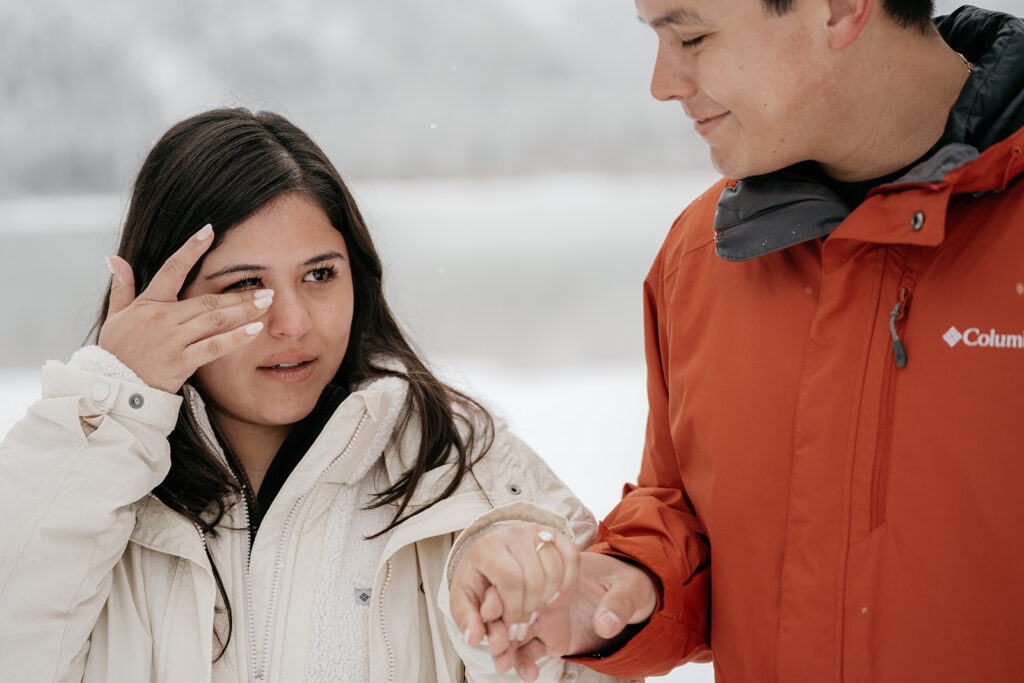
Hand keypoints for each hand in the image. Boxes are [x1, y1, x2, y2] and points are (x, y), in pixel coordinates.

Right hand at [98, 224, 272, 392]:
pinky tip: (255, 330)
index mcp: (148, 304)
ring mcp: (172, 340)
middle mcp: (161, 318)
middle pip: (207, 300)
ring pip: (214, 320)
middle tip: (266, 288)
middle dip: (239, 294)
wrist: (112, 389)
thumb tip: (114, 258)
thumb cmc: (116, 353)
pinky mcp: (180, 361)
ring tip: (268, 303)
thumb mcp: (114, 317)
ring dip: (244, 311)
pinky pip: (213, 347)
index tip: (209, 230)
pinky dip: (236, 338)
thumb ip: (121, 287)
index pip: (172, 269)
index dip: (190, 249)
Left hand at [450, 523, 579, 646]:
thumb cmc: (480, 579)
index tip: (513, 629)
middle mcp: (512, 534)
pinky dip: (567, 581)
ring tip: (534, 610)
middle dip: (531, 610)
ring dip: (547, 599)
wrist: (494, 556)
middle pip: (534, 578)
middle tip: (524, 624)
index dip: (515, 610)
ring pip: (554, 570)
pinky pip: (572, 557)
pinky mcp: (554, 533)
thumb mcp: (465, 600)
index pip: (510, 580)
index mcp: (486, 548)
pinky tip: (552, 595)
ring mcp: (536, 532)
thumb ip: (467, 620)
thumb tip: (474, 638)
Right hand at [456, 552, 657, 681]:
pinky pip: (531, 651)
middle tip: (495, 642)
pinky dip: (524, 663)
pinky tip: (526, 674)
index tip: (491, 607)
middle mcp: (544, 593)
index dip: (501, 591)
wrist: (634, 600)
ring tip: (503, 665)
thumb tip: (606, 624)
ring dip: (504, 647)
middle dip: (497, 625)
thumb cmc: (629, 582)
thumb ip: (617, 603)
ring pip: (514, 631)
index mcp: (556, 571)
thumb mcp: (629, 587)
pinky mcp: (550, 638)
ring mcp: (545, 616)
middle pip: (510, 606)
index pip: (521, 577)